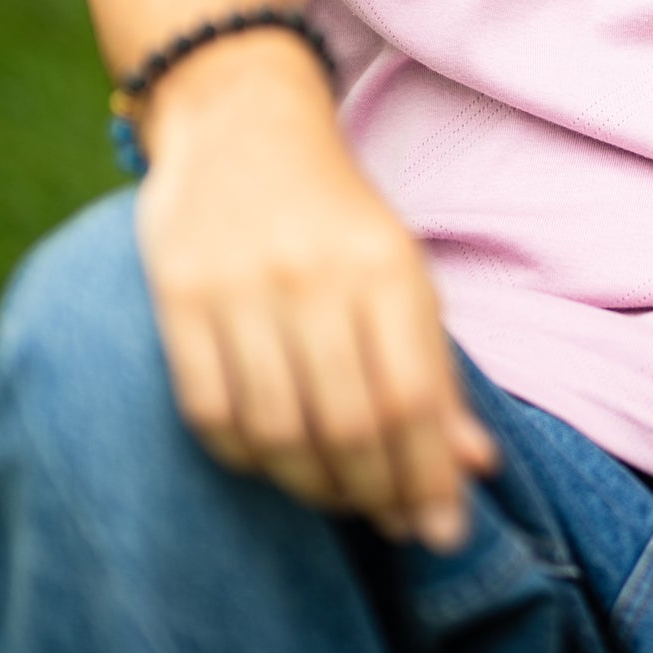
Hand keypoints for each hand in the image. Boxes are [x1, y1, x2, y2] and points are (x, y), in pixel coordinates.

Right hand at [134, 31, 497, 549]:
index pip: (414, 398)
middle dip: (377, 494)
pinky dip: (245, 456)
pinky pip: (210, 411)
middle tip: (390, 522)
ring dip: (313, 487)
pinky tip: (272, 461)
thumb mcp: (403, 273)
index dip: (428, 478)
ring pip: (280, 430)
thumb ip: (436, 369)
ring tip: (337, 497)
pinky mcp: (179, 297)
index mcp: (387, 266)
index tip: (439, 529)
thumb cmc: (337, 216)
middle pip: (351, 425)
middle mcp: (317, 276)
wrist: (242, 123)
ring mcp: (243, 288)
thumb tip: (473, 468)